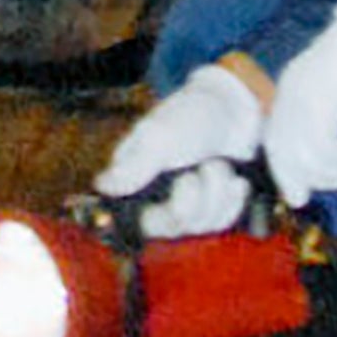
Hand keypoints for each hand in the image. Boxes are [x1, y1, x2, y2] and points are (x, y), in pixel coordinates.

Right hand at [99, 58, 271, 238]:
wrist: (234, 110)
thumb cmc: (190, 116)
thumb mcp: (160, 136)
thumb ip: (134, 165)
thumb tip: (102, 186)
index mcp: (136, 178)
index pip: (134, 219)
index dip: (158, 215)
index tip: (183, 185)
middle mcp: (157, 197)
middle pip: (172, 226)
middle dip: (194, 198)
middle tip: (201, 168)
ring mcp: (186, 205)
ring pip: (200, 225)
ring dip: (217, 192)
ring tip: (218, 164)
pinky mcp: (211, 209)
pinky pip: (221, 222)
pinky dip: (232, 200)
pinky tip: (234, 180)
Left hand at [259, 0, 336, 204]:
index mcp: (295, 87)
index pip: (276, 140)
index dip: (286, 172)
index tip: (300, 199)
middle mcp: (292, 90)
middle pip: (283, 154)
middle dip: (315, 179)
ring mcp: (303, 93)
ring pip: (305, 158)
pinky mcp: (321, 98)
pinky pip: (324, 150)